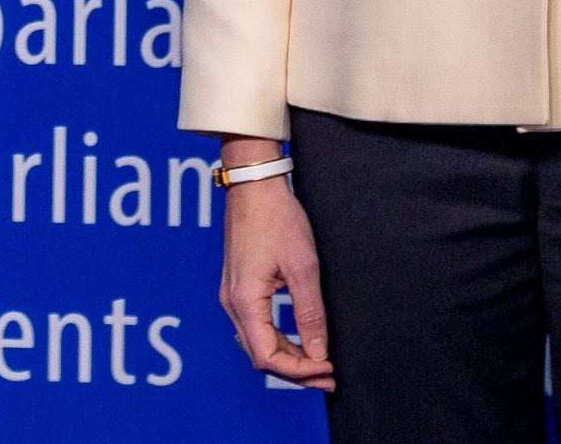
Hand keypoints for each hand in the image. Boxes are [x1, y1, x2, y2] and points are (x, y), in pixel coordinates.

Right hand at [219, 165, 334, 390]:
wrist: (254, 185)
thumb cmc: (277, 219)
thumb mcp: (303, 267)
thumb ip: (309, 314)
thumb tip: (317, 352)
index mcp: (244, 301)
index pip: (268, 356)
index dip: (300, 370)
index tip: (328, 369)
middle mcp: (231, 303)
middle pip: (260, 355)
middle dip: (295, 370)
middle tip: (329, 375)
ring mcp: (232, 294)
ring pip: (257, 342)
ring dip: (288, 356)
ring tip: (319, 361)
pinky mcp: (238, 286)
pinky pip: (255, 326)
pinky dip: (278, 339)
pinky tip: (299, 339)